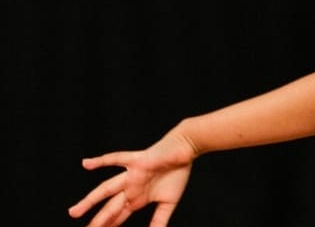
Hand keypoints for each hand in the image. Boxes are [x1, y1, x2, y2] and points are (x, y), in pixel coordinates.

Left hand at [68, 131, 196, 226]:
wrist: (185, 149)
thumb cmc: (177, 173)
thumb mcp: (169, 202)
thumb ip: (160, 220)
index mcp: (137, 198)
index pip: (118, 216)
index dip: (109, 226)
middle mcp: (130, 188)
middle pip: (109, 208)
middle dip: (97, 221)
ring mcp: (131, 175)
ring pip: (106, 189)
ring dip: (90, 200)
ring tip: (73, 213)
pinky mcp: (136, 161)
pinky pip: (117, 159)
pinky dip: (102, 161)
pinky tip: (86, 164)